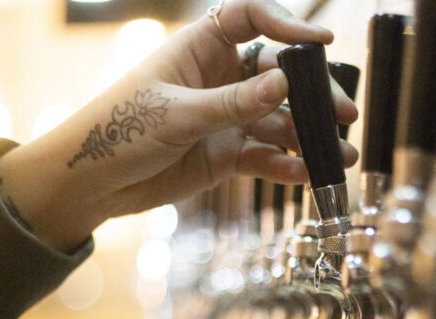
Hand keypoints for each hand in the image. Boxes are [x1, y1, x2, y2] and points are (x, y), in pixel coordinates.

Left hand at [0, 0, 358, 248]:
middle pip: (277, 76)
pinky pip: (265, 157)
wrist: (92, 182)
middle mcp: (219, 78)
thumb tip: (284, 83)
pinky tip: (307, 175)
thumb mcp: (178, 113)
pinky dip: (286, 166)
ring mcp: (225, 118)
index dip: (287, 24)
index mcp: (200, 48)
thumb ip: (233, 103)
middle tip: (343, 113)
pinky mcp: (226, 155)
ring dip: (308, 137)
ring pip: (277, 121)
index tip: (320, 42)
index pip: (251, 19)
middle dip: (311, 95)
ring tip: (338, 155)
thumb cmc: (117, 131)